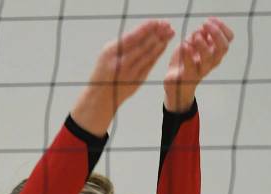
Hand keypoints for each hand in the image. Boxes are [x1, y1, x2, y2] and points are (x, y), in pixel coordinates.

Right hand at [71, 19, 174, 135]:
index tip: (155, 21)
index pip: (131, 38)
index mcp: (110, 53)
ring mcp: (129, 73)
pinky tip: (164, 45)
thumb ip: (122, 44)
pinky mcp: (136, 81)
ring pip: (148, 55)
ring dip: (160, 43)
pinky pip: (149, 65)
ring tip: (170, 32)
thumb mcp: (107, 54)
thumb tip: (143, 30)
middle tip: (167, 24)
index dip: (145, 29)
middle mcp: (120, 63)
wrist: (100, 96)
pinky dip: (157, 54)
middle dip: (156, 34)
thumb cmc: (104, 70)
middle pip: (142, 46)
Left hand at [164, 17, 234, 112]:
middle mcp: (212, 61)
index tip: (210, 20)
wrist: (176, 82)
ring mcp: (201, 70)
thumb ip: (201, 35)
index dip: (221, 27)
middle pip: (223, 47)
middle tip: (204, 24)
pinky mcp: (188, 75)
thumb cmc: (187, 60)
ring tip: (194, 36)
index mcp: (216, 52)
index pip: (228, 38)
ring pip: (208, 57)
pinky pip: (190, 65)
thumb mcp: (194, 43)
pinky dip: (187, 53)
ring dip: (202, 44)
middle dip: (215, 33)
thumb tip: (204, 27)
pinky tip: (184, 45)